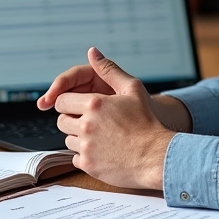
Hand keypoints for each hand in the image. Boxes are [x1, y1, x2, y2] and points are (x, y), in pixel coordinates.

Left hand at [49, 47, 175, 189]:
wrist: (158, 156)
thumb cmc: (148, 122)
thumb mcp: (132, 89)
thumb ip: (109, 69)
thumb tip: (92, 52)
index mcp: (94, 104)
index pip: (61, 100)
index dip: (69, 103)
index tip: (80, 107)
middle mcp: (87, 125)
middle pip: (61, 121)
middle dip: (72, 120)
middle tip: (91, 122)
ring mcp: (86, 147)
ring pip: (67, 140)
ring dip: (78, 138)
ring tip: (100, 137)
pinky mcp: (89, 165)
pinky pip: (74, 158)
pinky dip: (84, 156)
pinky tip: (102, 151)